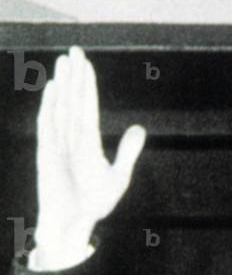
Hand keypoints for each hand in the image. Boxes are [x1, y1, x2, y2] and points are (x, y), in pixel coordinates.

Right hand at [34, 46, 145, 262]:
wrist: (74, 225)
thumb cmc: (94, 203)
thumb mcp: (118, 177)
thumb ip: (128, 152)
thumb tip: (140, 128)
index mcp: (89, 143)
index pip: (90, 107)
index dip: (88, 85)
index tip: (87, 63)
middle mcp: (73, 140)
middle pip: (74, 101)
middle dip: (75, 76)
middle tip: (76, 49)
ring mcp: (59, 146)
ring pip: (62, 108)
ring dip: (64, 85)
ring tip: (65, 61)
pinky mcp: (48, 155)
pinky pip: (48, 126)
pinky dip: (50, 106)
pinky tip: (54, 88)